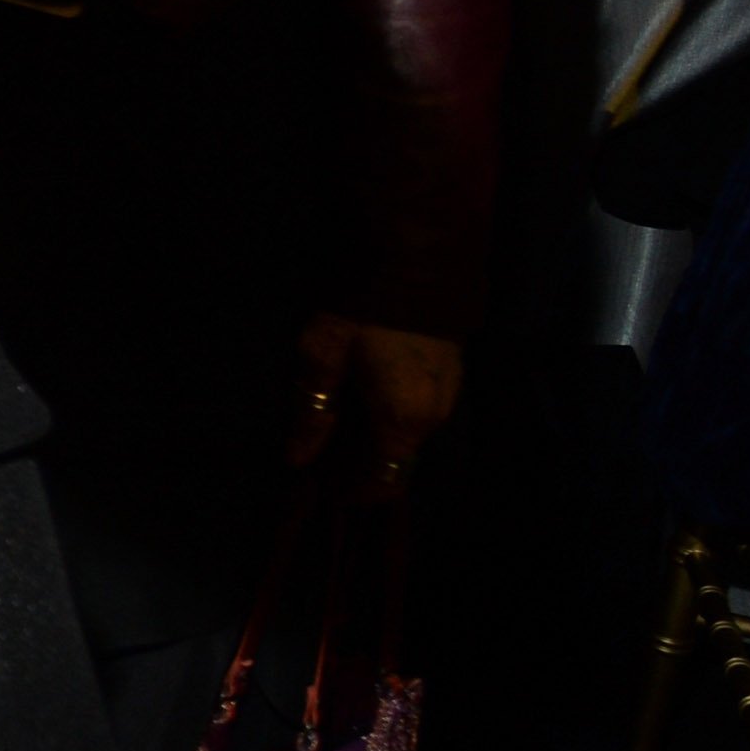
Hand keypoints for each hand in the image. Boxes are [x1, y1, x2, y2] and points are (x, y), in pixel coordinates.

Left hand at [286, 314, 457, 500]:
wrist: (415, 258)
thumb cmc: (361, 308)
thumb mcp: (322, 355)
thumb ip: (313, 412)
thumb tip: (298, 459)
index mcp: (404, 419)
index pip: (385, 483)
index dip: (354, 492)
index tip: (323, 486)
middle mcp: (434, 417)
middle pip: (395, 462)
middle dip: (357, 465)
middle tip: (318, 452)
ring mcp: (449, 396)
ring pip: (407, 438)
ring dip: (372, 440)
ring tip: (333, 426)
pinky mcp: (452, 376)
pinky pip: (418, 414)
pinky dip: (389, 418)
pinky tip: (360, 401)